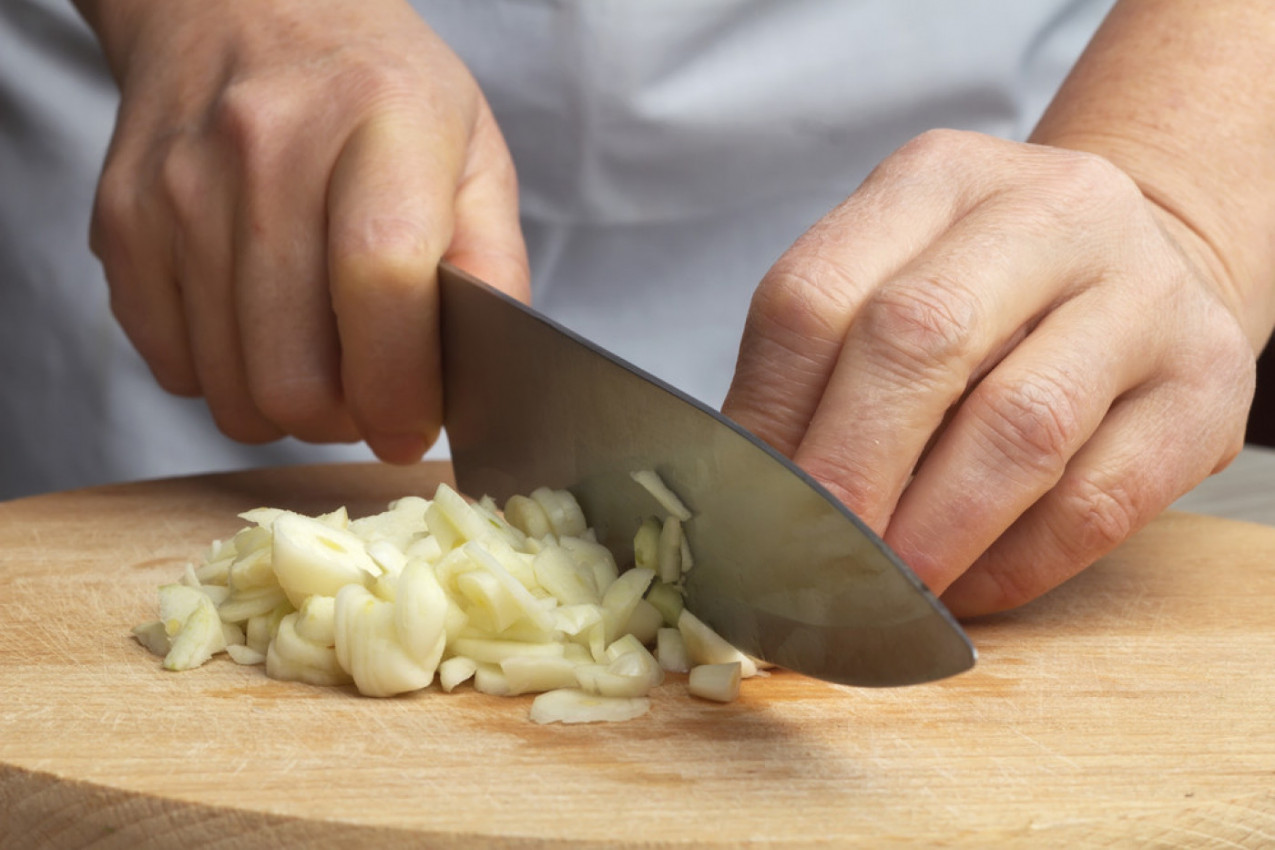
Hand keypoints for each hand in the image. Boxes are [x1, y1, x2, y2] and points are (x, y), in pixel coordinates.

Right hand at [84, 0, 526, 461]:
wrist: (241, 9)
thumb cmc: (375, 92)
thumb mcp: (472, 153)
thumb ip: (494, 265)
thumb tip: (488, 379)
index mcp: (382, 121)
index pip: (381, 283)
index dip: (400, 386)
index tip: (414, 427)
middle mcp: (267, 147)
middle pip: (293, 369)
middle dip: (345, 418)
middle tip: (371, 394)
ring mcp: (180, 187)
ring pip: (231, 389)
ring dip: (287, 408)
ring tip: (321, 358)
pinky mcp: (122, 223)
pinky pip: (172, 368)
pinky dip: (223, 377)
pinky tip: (258, 327)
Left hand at [723, 129, 1254, 616]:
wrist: (1148, 264)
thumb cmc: (992, 296)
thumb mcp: (897, 281)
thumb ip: (822, 367)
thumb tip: (747, 498)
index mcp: (936, 179)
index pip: (815, 294)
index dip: (768, 418)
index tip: (743, 508)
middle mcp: (1049, 211)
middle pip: (916, 341)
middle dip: (848, 473)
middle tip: (807, 559)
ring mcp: (1143, 291)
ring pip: (1019, 427)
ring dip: (933, 531)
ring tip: (884, 589)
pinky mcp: (1207, 383)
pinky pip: (1099, 500)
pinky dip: (1015, 563)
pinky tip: (969, 587)